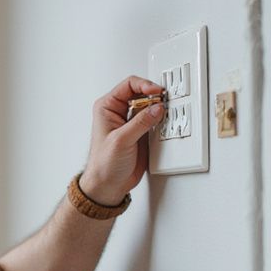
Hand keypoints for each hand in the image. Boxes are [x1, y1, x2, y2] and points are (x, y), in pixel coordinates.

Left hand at [79, 76, 164, 205]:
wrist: (108, 185)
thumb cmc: (103, 164)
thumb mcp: (122, 140)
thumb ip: (141, 122)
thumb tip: (157, 108)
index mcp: (107, 107)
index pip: (128, 85)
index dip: (145, 85)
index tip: (157, 92)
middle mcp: (118, 112)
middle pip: (141, 93)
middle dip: (154, 96)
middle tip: (165, 102)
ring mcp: (130, 122)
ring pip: (149, 106)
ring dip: (158, 108)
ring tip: (167, 112)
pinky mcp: (140, 132)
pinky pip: (153, 120)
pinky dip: (161, 120)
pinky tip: (164, 123)